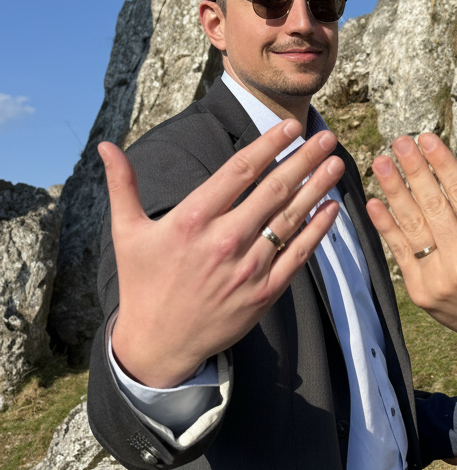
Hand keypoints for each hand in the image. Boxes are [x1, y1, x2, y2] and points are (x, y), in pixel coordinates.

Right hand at [101, 121, 343, 387]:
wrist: (159, 342)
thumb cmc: (143, 283)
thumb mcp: (127, 232)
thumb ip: (123, 185)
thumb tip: (106, 146)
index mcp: (192, 219)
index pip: (240, 171)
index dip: (269, 145)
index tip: (291, 126)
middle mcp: (224, 240)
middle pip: (274, 190)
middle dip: (304, 160)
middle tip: (326, 136)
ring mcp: (248, 268)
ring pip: (290, 219)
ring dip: (317, 188)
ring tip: (337, 163)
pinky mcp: (264, 293)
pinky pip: (298, 255)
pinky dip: (317, 230)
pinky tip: (332, 208)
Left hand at [366, 133, 456, 368]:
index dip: (443, 164)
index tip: (428, 139)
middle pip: (435, 206)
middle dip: (415, 170)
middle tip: (400, 141)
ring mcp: (439, 279)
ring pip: (413, 226)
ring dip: (394, 191)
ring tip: (381, 162)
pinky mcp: (421, 292)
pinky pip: (400, 253)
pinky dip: (385, 227)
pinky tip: (373, 202)